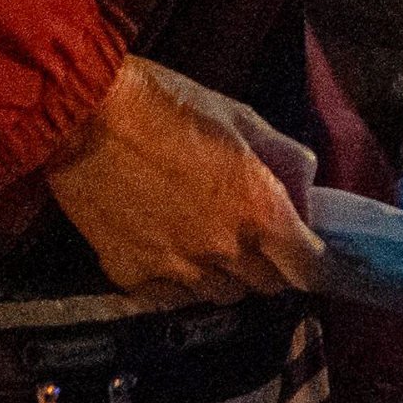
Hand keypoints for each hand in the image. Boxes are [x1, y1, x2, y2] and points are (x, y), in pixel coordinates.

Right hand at [45, 57, 325, 306]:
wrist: (86, 117)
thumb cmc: (169, 105)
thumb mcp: (242, 118)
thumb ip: (283, 158)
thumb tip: (306, 189)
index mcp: (260, 209)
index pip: (308, 267)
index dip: (317, 266)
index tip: (312, 258)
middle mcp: (224, 249)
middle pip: (267, 284)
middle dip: (270, 263)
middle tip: (256, 235)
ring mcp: (176, 269)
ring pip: (221, 294)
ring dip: (226, 274)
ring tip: (209, 238)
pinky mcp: (132, 277)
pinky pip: (171, 297)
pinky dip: (179, 281)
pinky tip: (169, 248)